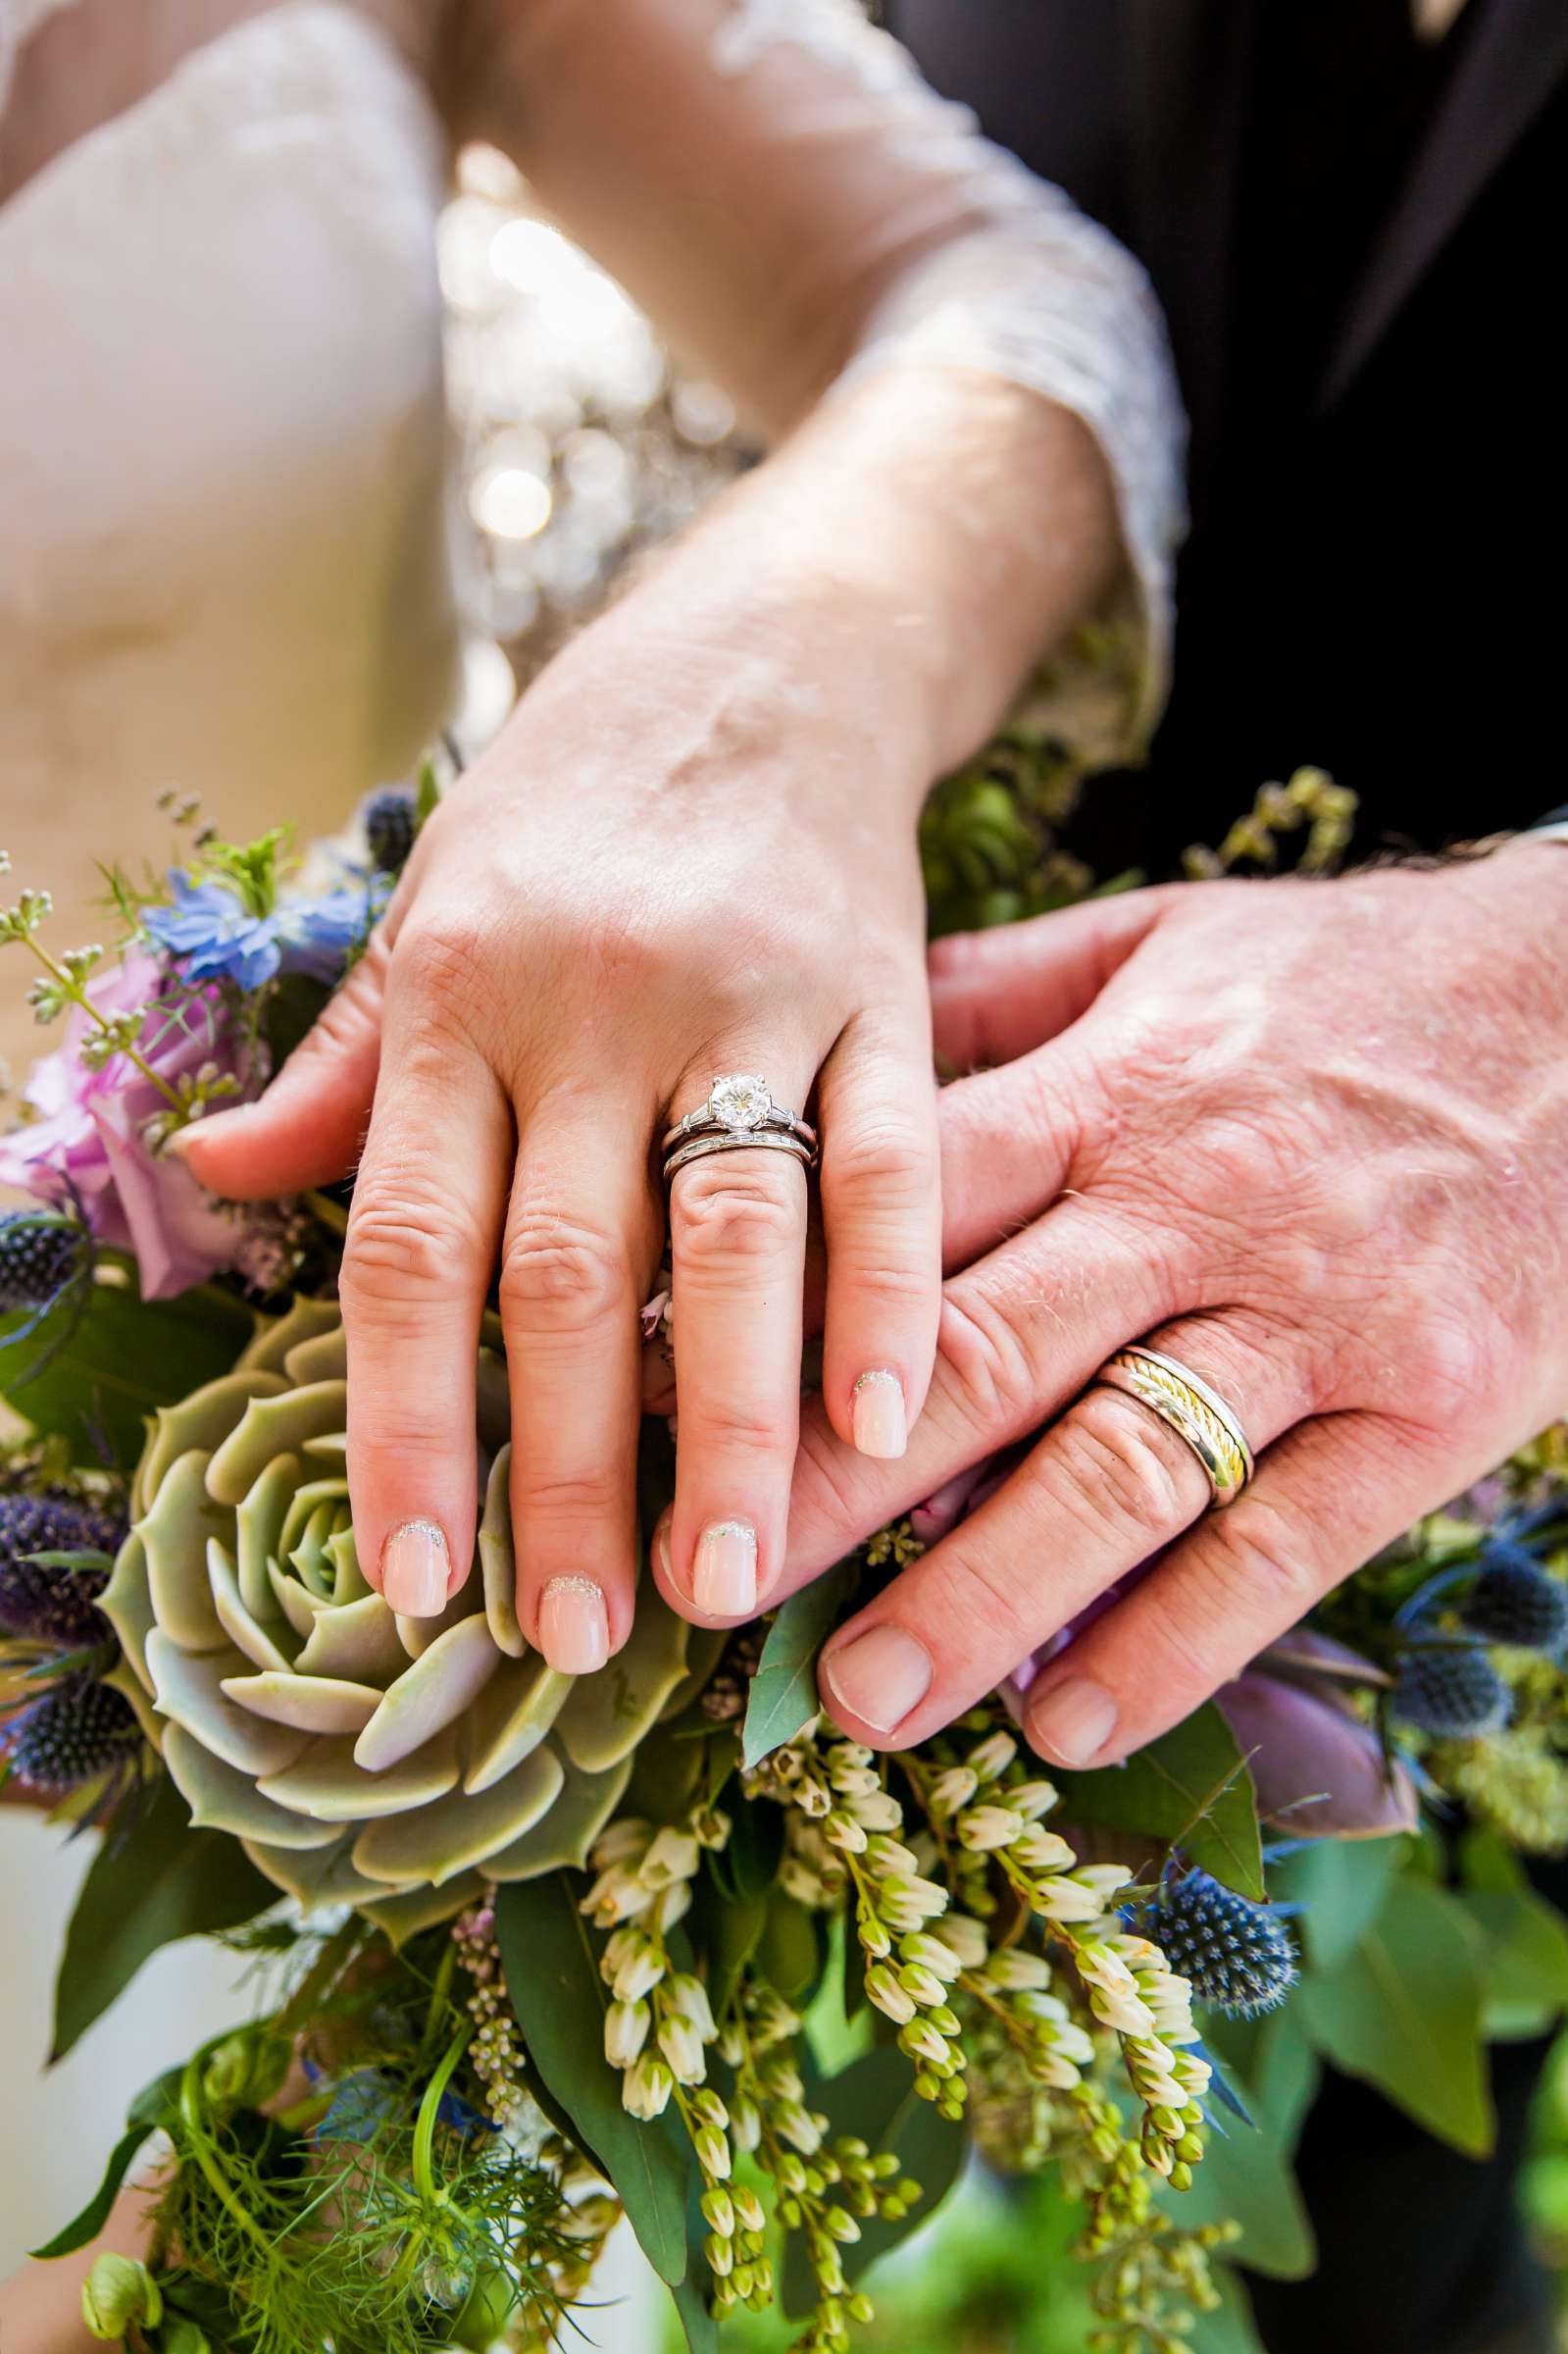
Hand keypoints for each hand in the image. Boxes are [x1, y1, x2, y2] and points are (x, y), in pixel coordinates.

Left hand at [177, 533, 943, 1670]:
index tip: (414, 1579)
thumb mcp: (428, 904)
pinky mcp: (886, 987)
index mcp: (460, 996)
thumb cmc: (571, 803)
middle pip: (572, 1269)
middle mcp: (595, 1004)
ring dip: (728, 1421)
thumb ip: (345, 1062)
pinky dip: (886, 1291)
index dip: (407, 1423)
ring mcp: (751, 995)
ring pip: (734, 1232)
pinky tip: (881, 1418)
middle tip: (579, 1635)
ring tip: (726, 1579)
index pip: (413, 1246)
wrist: (760, 657)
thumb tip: (219, 1178)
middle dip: (570, 1467)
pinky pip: (891, 1154)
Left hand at [752, 847, 1567, 1764]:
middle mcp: (1196, 1206)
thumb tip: (811, 1039)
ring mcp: (1315, 1317)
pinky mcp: (1424, 1410)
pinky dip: (1173, 1643)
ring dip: (979, 1598)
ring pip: (1121, 1471)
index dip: (763, 1304)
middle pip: (981, 1354)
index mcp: (1107, 1088)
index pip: (902, 1205)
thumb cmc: (1345, 982)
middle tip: (700, 1589)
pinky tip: (1066, 1726)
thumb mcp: (1155, 942)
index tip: (640, 1396)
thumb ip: (985, 998)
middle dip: (827, 1481)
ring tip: (859, 1700)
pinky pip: (1282, 1547)